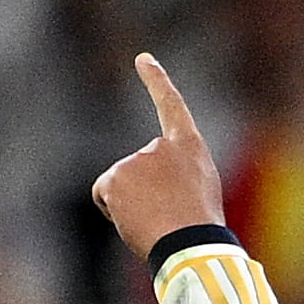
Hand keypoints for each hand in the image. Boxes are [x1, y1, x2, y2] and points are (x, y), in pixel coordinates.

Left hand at [91, 53, 224, 260]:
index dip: (157, 82)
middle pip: (139, 169)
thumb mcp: (197, 196)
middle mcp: (160, 146)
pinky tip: (135, 221)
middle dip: (145, 193)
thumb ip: (172, 180)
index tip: (143, 59)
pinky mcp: (115, 176)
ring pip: (121, 185)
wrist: (191, 244)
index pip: (172, 107)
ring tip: (157, 222)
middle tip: (169, 215)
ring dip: (131, 206)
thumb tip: (143, 195)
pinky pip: (104, 196)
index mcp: (190, 149)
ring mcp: (135, 160)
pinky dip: (113, 211)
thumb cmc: (199, 230)